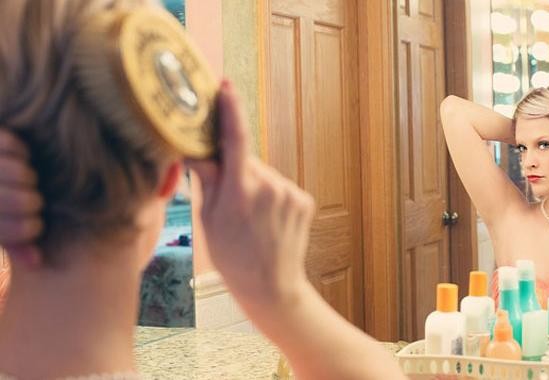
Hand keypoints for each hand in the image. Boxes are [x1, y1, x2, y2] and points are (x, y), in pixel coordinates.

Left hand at [0, 129, 42, 265]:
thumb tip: (37, 261)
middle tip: (31, 201)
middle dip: (31, 203)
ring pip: (20, 173)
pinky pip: (12, 145)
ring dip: (28, 177)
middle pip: (22, 201)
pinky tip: (18, 159)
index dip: (30, 229)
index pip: (14, 230)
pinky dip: (21, 152)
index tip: (34, 226)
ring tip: (24, 180)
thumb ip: (12, 244)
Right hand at [186, 81, 315, 310]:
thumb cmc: (233, 257)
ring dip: (253, 184)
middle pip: (246, 160)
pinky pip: (280, 186)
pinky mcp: (304, 199)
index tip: (225, 87)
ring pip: (263, 174)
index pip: (235, 140)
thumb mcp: (209, 219)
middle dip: (235, 169)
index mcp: (241, 192)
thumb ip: (207, 179)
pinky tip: (267, 219)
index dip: (230, 110)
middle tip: (227, 198)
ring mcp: (290, 193)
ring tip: (250, 217)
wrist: (271, 285)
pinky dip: (271, 195)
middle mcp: (270, 187)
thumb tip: (195, 148)